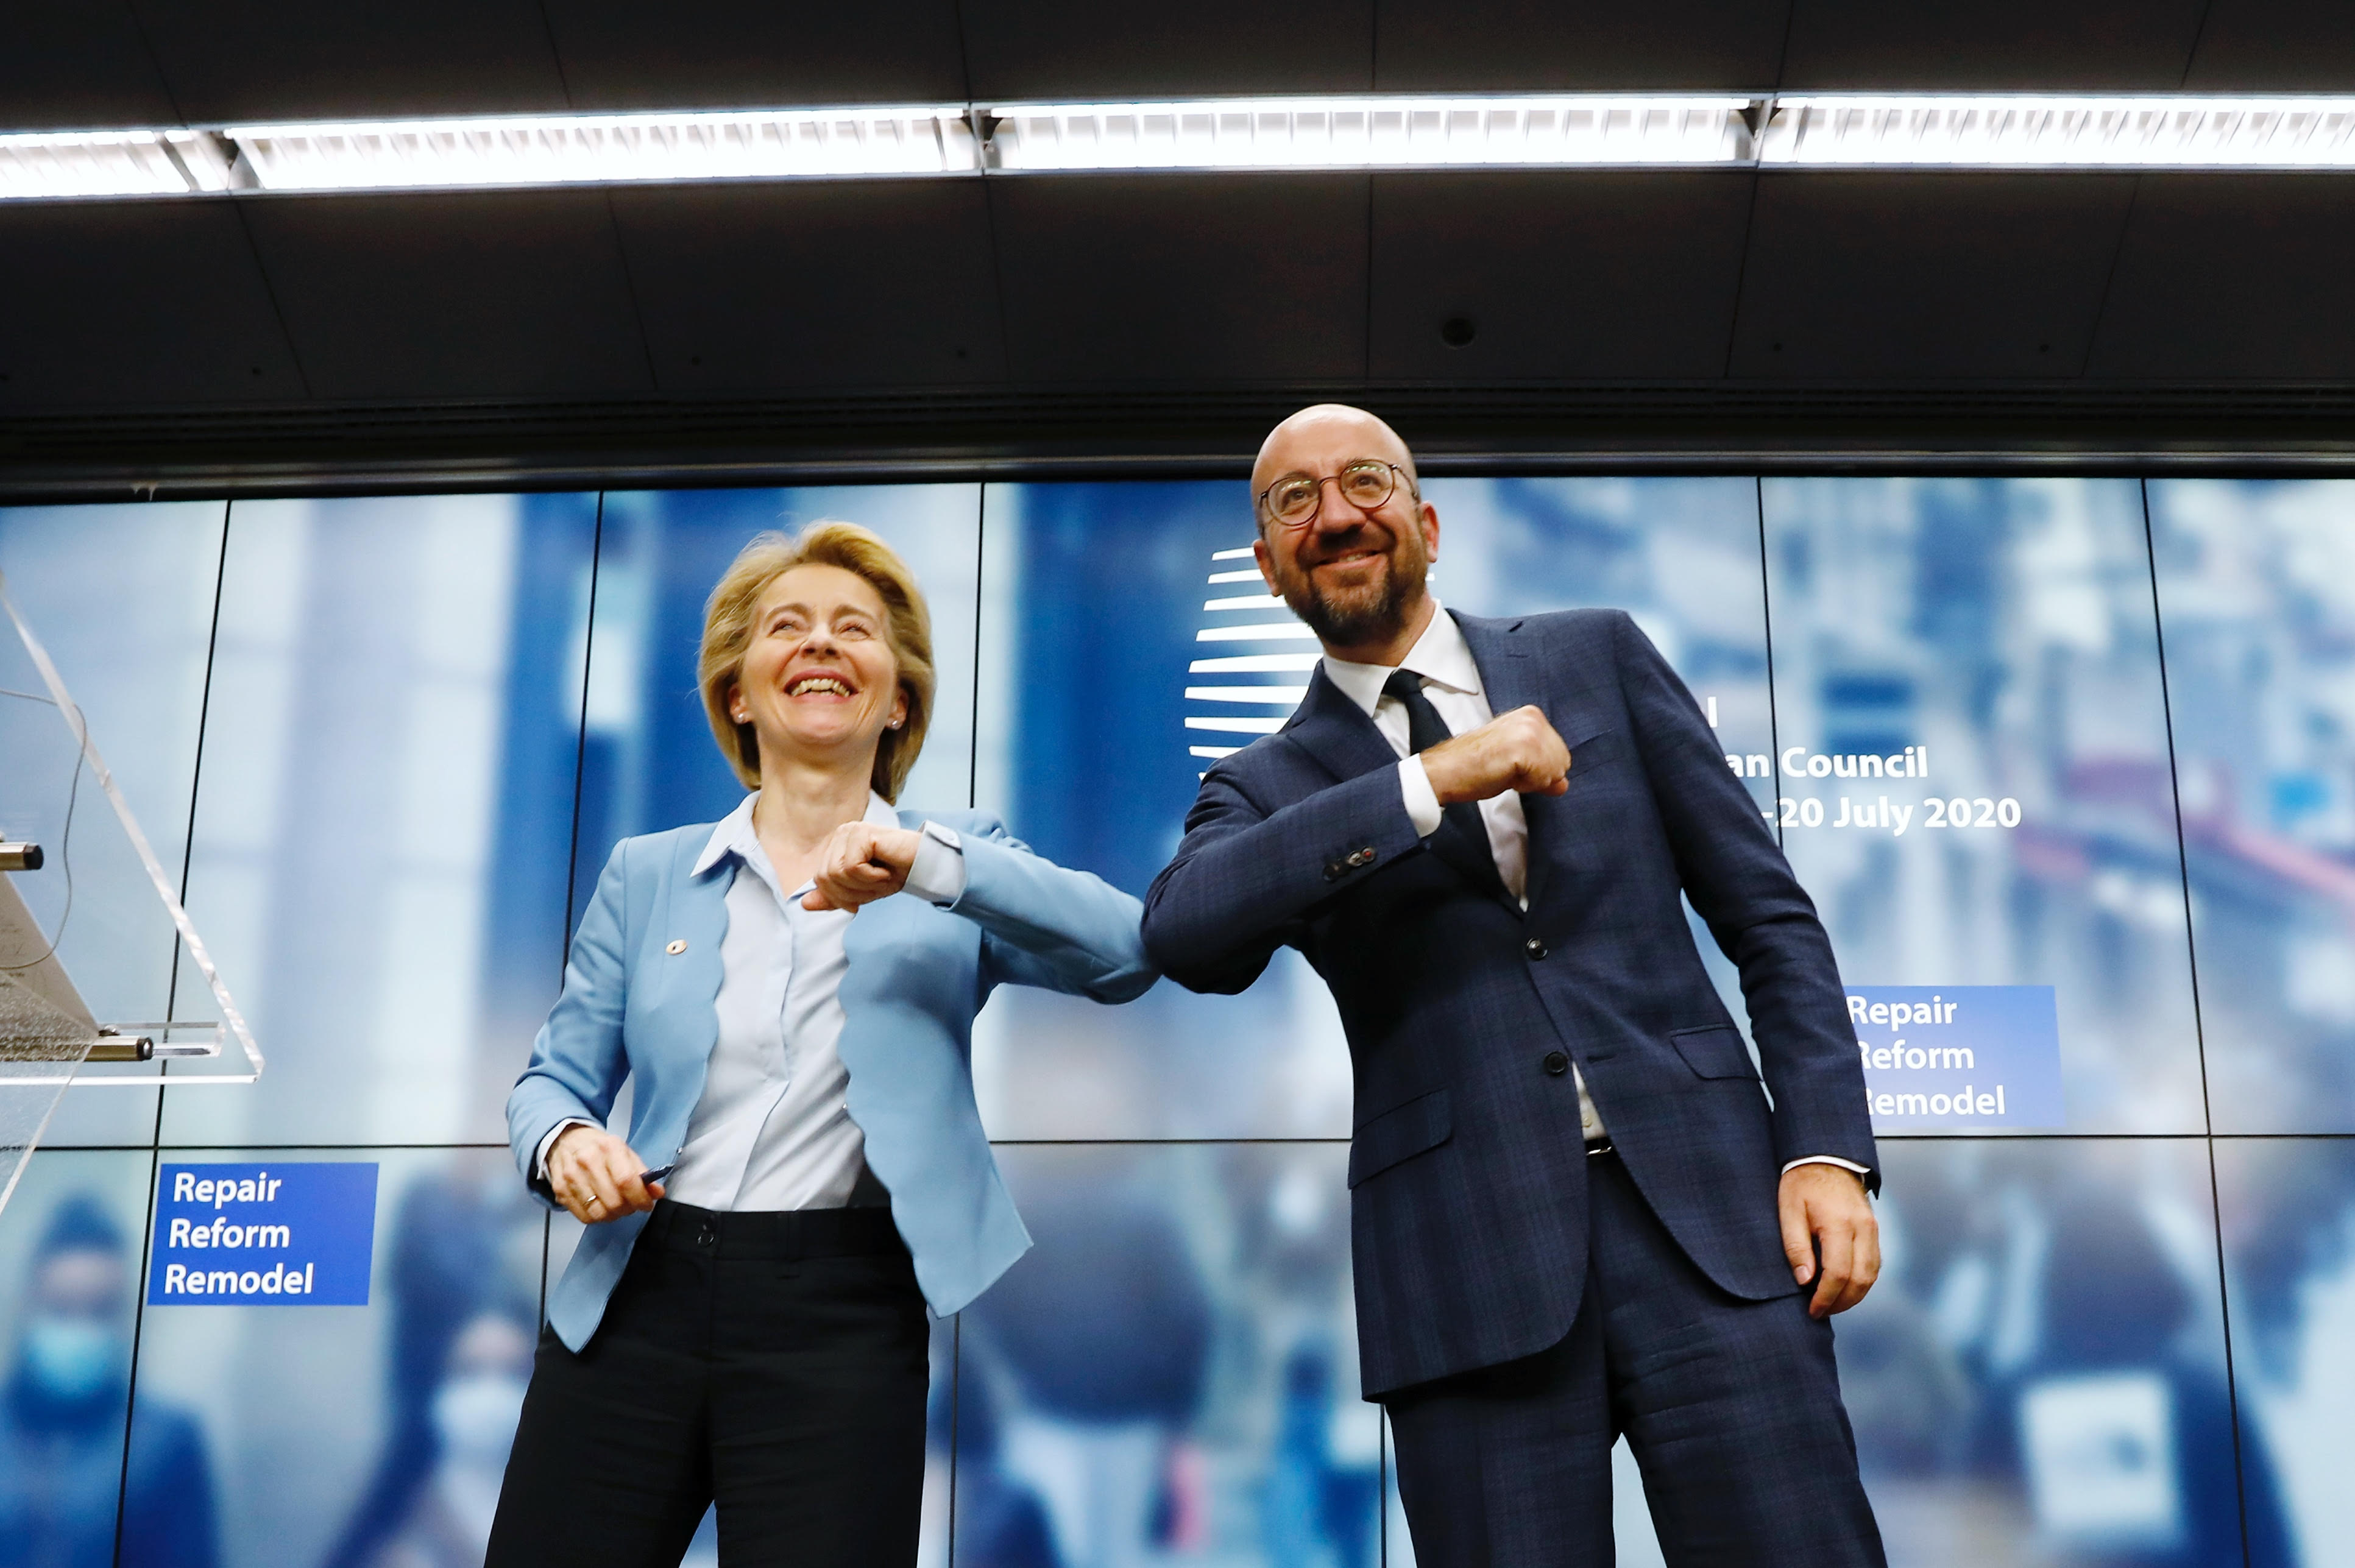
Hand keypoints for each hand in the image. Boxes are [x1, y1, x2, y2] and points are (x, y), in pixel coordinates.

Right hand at [547, 1125, 662, 1224]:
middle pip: (613, 1201)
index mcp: (608, 1147)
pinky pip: (584, 1217)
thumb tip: (657, 1192)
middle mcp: (587, 1161)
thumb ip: (643, 1173)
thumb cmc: (599, 1148)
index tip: (647, 1204)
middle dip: (628, 1209)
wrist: (567, 1140)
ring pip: (599, 1213)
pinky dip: (597, 1217)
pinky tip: (600, 1206)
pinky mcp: (560, 1191)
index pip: (627, 1181)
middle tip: (631, 1204)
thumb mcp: (625, 1152)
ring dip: (613, 1215)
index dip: (640, 1198)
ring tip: (616, 1206)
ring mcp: (571, 1177)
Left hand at [803, 822, 919, 911]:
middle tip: (876, 886)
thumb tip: (804, 904)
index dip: (840, 897)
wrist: (923, 866)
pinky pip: (853, 867)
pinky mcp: (862, 833)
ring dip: (863, 885)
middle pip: (826, 877)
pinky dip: (871, 876)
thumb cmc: (894, 874)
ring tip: (882, 877)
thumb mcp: (859, 892)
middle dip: (852, 892)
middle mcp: (840, 834)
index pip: (820, 880)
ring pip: (837, 873)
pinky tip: (886, 870)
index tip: (862, 897)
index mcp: (836, 845)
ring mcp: (850, 831)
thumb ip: (833, 897)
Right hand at [1418, 705, 1571, 804]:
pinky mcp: (1524, 748)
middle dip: (1539, 775)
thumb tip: (1563, 784)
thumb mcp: (1516, 764)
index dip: (1539, 769)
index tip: (1511, 765)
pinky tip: (1505, 776)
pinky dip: (1526, 785)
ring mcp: (1529, 731)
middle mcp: (1533, 717)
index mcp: (1531, 715)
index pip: (1561, 753)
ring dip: (1532, 781)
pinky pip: (1543, 779)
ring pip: (1555, 772)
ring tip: (1504, 772)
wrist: (1446, 770)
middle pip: (1562, 762)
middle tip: (1507, 770)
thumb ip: (1542, 769)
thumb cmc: (1473, 765)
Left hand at [1779, 1163, 1879, 1317]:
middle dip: (1841, 1302)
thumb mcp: (1789, 1211)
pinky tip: (1844, 1287)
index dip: (1826, 1298)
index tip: (1813, 1310)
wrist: (1825, 1157)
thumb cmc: (1802, 1183)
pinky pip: (1874, 1263)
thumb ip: (1796, 1246)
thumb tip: (1804, 1280)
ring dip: (1854, 1295)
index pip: (1839, 1273)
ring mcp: (1872, 1229)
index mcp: (1839, 1224)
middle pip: (1861, 1279)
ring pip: (1872, 1274)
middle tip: (1821, 1311)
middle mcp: (1863, 1228)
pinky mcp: (1874, 1229)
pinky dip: (1862, 1281)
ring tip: (1831, 1303)